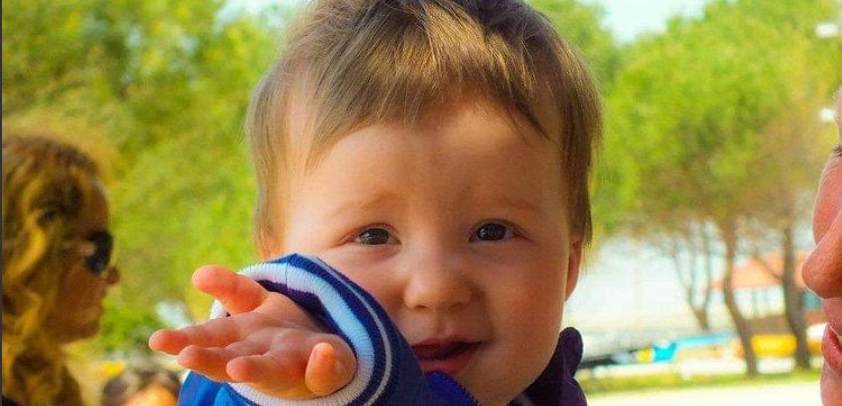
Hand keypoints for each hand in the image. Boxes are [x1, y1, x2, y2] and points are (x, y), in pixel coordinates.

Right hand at [148, 266, 356, 398]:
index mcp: (243, 340)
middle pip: (233, 359)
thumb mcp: (255, 305)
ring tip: (238, 369)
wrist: (321, 355)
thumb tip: (199, 274)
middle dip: (211, 361)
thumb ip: (229, 288)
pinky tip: (322, 350)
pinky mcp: (329, 371)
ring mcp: (296, 365)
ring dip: (255, 370)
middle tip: (185, 358)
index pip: (212, 337)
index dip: (187, 339)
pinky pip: (328, 372)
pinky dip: (324, 365)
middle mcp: (264, 357)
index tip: (160, 341)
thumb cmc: (276, 335)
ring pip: (273, 369)